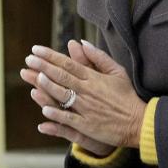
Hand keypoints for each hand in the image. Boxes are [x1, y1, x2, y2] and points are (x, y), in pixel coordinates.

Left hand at [19, 40, 146, 149]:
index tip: (36, 50)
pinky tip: (45, 110)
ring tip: (35, 77)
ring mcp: (87, 108)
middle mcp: (88, 91)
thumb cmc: (127, 96)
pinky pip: (69, 118)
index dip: (51, 56)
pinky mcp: (88, 125)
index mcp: (94, 78)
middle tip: (29, 59)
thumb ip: (99, 57)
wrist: (138, 121)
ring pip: (64, 95)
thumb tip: (82, 42)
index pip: (68, 64)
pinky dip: (57, 114)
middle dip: (44, 67)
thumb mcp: (117, 72)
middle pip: (62, 76)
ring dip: (48, 86)